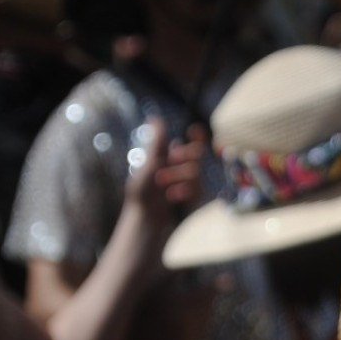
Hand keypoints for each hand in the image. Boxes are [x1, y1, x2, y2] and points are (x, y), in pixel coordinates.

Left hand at [124, 119, 204, 234]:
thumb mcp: (148, 165)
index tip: (195, 130)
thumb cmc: (142, 194)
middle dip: (185, 159)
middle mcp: (182, 169)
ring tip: (165, 188)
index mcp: (170, 159)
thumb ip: (157, 143)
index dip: (197, 136)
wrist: (146, 222)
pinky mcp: (195, 199)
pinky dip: (185, 190)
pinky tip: (173, 196)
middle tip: (171, 162)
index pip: (189, 143)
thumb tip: (156, 117)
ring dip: (180, 177)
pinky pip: (198, 188)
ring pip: (196, 172)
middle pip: (196, 155)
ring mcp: (190, 184)